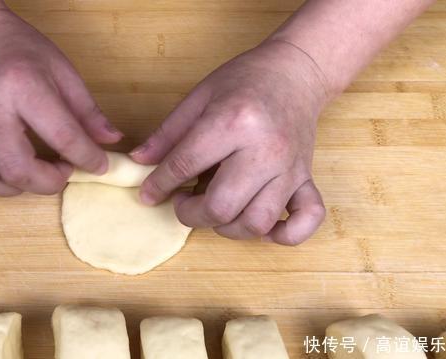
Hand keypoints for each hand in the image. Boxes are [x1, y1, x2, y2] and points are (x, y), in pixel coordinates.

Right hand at [0, 9, 121, 195]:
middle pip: (17, 169)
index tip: (98, 166)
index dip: (86, 158)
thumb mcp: (63, 71)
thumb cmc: (21, 53)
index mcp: (21, 84)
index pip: (61, 135)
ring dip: (15, 188)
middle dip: (48, 182)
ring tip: (31, 172)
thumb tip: (110, 142)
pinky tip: (2, 172)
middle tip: (61, 171)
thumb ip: (87, 111)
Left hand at [131, 40, 327, 244]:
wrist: (297, 70)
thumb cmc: (245, 80)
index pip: (185, 166)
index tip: (148, 195)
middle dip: (191, 214)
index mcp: (232, 122)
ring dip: (228, 228)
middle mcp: (264, 150)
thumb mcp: (199, 96)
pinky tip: (264, 227)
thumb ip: (167, 133)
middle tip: (182, 201)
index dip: (159, 185)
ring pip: (257, 222)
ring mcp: (290, 167)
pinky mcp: (307, 178)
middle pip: (221, 206)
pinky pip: (306, 219)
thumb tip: (139, 163)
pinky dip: (285, 234)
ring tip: (216, 210)